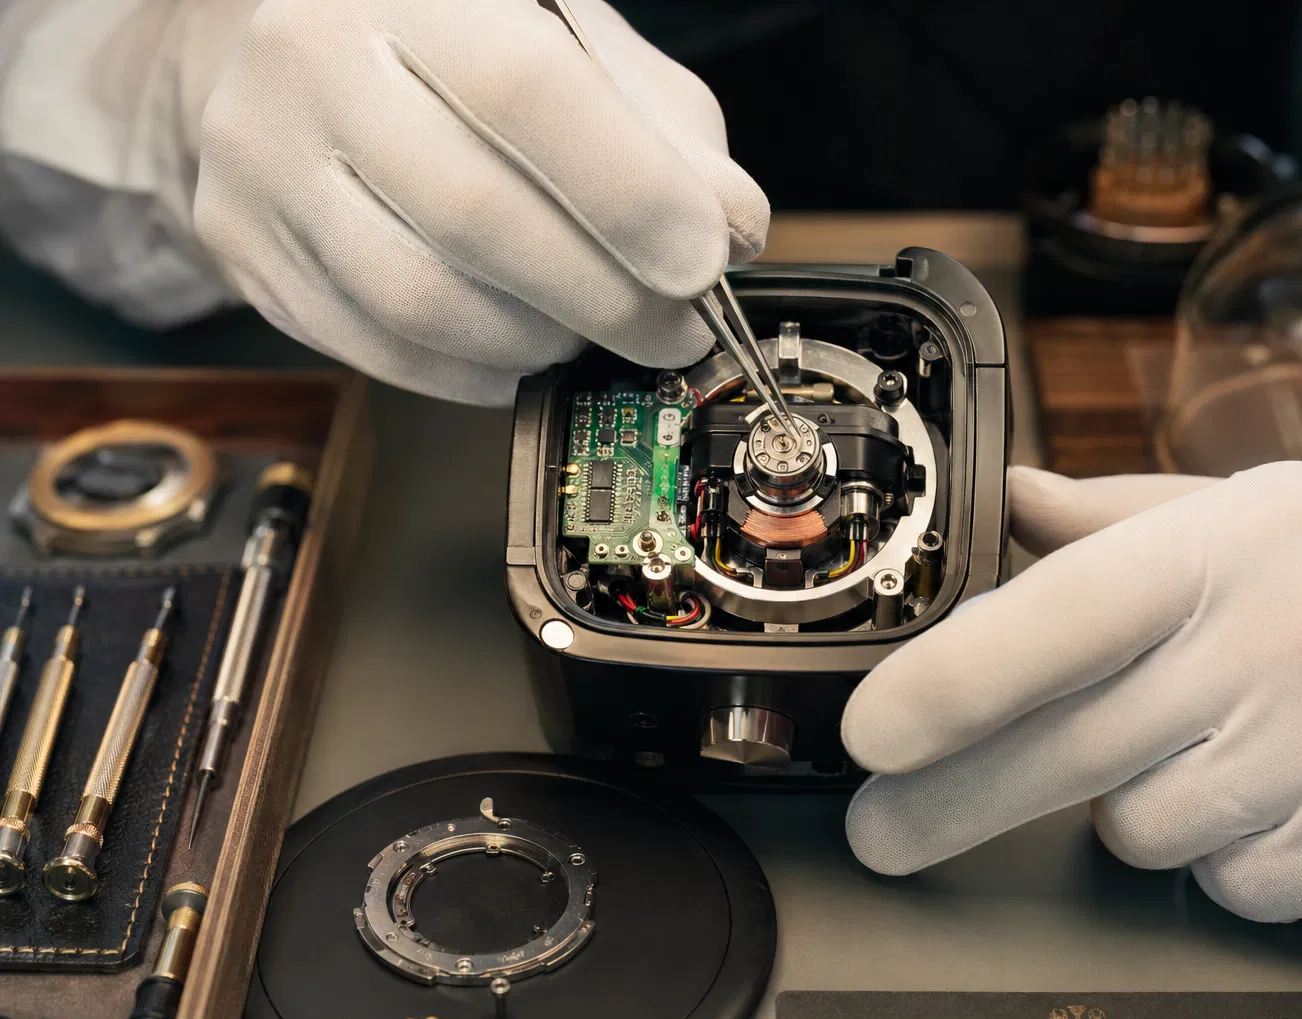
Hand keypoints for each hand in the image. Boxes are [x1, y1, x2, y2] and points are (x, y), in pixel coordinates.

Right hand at [194, 0, 767, 402]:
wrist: (263, 29)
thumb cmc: (443, 31)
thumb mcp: (564, 31)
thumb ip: (658, 120)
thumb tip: (731, 227)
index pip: (527, 92)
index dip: (629, 195)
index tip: (701, 264)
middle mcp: (310, 62)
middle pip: (475, 217)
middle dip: (605, 300)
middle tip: (672, 331)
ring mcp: (260, 161)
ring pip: (420, 302)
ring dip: (538, 344)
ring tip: (585, 331)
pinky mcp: (242, 245)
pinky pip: (375, 348)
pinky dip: (471, 373)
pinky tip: (514, 352)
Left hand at [842, 461, 1301, 921]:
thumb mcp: (1263, 514)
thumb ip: (1122, 518)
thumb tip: (1011, 500)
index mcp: (1232, 547)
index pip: (1062, 616)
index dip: (952, 682)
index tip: (871, 733)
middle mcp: (1276, 650)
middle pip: (1063, 753)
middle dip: (949, 804)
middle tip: (883, 832)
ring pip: (1134, 830)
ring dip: (1135, 803)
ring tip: (1210, 743)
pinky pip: (1221, 885)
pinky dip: (1221, 856)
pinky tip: (1272, 793)